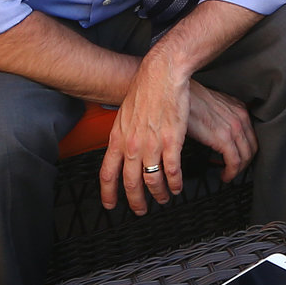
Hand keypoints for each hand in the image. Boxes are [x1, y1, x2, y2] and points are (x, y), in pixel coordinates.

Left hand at [101, 49, 256, 213]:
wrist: (161, 74)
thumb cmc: (145, 89)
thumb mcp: (125, 114)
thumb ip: (123, 135)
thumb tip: (122, 148)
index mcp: (118, 138)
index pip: (107, 173)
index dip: (108, 193)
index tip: (110, 205)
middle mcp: (132, 145)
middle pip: (130, 183)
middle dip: (135, 202)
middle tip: (140, 210)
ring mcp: (151, 144)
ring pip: (152, 181)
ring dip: (159, 194)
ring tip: (164, 198)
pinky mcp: (171, 141)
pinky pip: (172, 171)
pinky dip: (175, 182)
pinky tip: (178, 186)